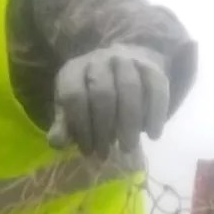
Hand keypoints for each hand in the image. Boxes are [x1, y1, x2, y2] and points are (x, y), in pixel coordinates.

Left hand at [48, 43, 170, 157]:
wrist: (120, 67)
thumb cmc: (89, 96)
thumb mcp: (71, 110)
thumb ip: (64, 125)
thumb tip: (56, 142)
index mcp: (73, 70)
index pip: (74, 96)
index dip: (80, 127)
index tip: (87, 151)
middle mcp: (99, 60)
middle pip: (102, 93)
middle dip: (104, 129)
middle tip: (106, 154)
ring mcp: (126, 59)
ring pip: (130, 88)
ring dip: (129, 123)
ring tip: (128, 147)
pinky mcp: (150, 65)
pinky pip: (156, 87)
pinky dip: (156, 112)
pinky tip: (153, 134)